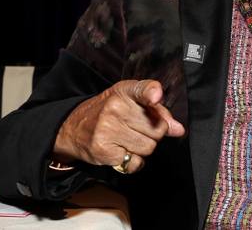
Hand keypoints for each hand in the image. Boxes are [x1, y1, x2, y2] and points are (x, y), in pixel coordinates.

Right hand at [52, 79, 184, 173]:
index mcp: (124, 91)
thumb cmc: (108, 112)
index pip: (142, 89)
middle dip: (154, 132)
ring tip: (130, 140)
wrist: (73, 128)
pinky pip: (134, 162)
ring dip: (144, 148)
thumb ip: (157, 112)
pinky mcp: (103, 150)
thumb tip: (178, 129)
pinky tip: (123, 151)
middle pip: (156, 128)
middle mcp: (115, 107)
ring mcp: (108, 129)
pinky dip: (133, 161)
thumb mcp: (130, 102)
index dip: (152, 93)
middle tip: (139, 129)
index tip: (155, 97)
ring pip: (148, 147)